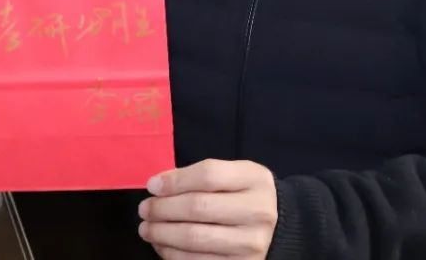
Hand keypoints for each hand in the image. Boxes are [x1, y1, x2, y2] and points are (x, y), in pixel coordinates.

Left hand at [138, 159, 277, 259]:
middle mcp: (257, 212)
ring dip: (162, 234)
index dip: (175, 181)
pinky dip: (173, 255)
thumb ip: (200, 176)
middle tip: (144, 209)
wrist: (281, 228)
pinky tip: (162, 246)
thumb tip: (158, 185)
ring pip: (195, 239)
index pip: (208, 175)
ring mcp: (251, 245)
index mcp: (254, 180)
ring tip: (147, 228)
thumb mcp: (235, 174)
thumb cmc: (247, 195)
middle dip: (163, 209)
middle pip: (198, 208)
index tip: (152, 185)